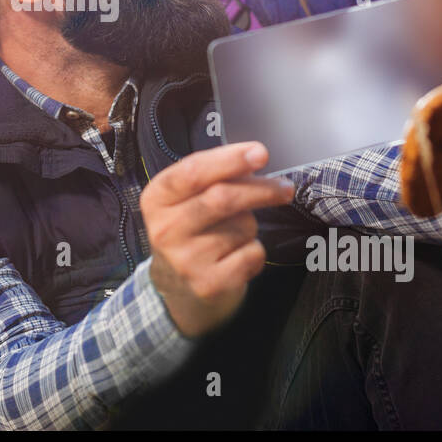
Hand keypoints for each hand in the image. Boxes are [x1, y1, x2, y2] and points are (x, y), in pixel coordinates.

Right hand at [141, 141, 292, 338]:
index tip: (260, 153)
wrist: (176, 288)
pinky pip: (252, 253)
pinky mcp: (208, 284)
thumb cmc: (189, 231)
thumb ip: (212, 176)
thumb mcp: (186, 199)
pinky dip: (255, 250)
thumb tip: (254, 159)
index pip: (193, 172)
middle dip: (261, 189)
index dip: (229, 160)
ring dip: (251, 226)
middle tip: (284, 188)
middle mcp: (165, 229)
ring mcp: (185, 260)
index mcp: (157, 199)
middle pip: (222, 198)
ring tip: (234, 235)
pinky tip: (236, 257)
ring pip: (242, 227)